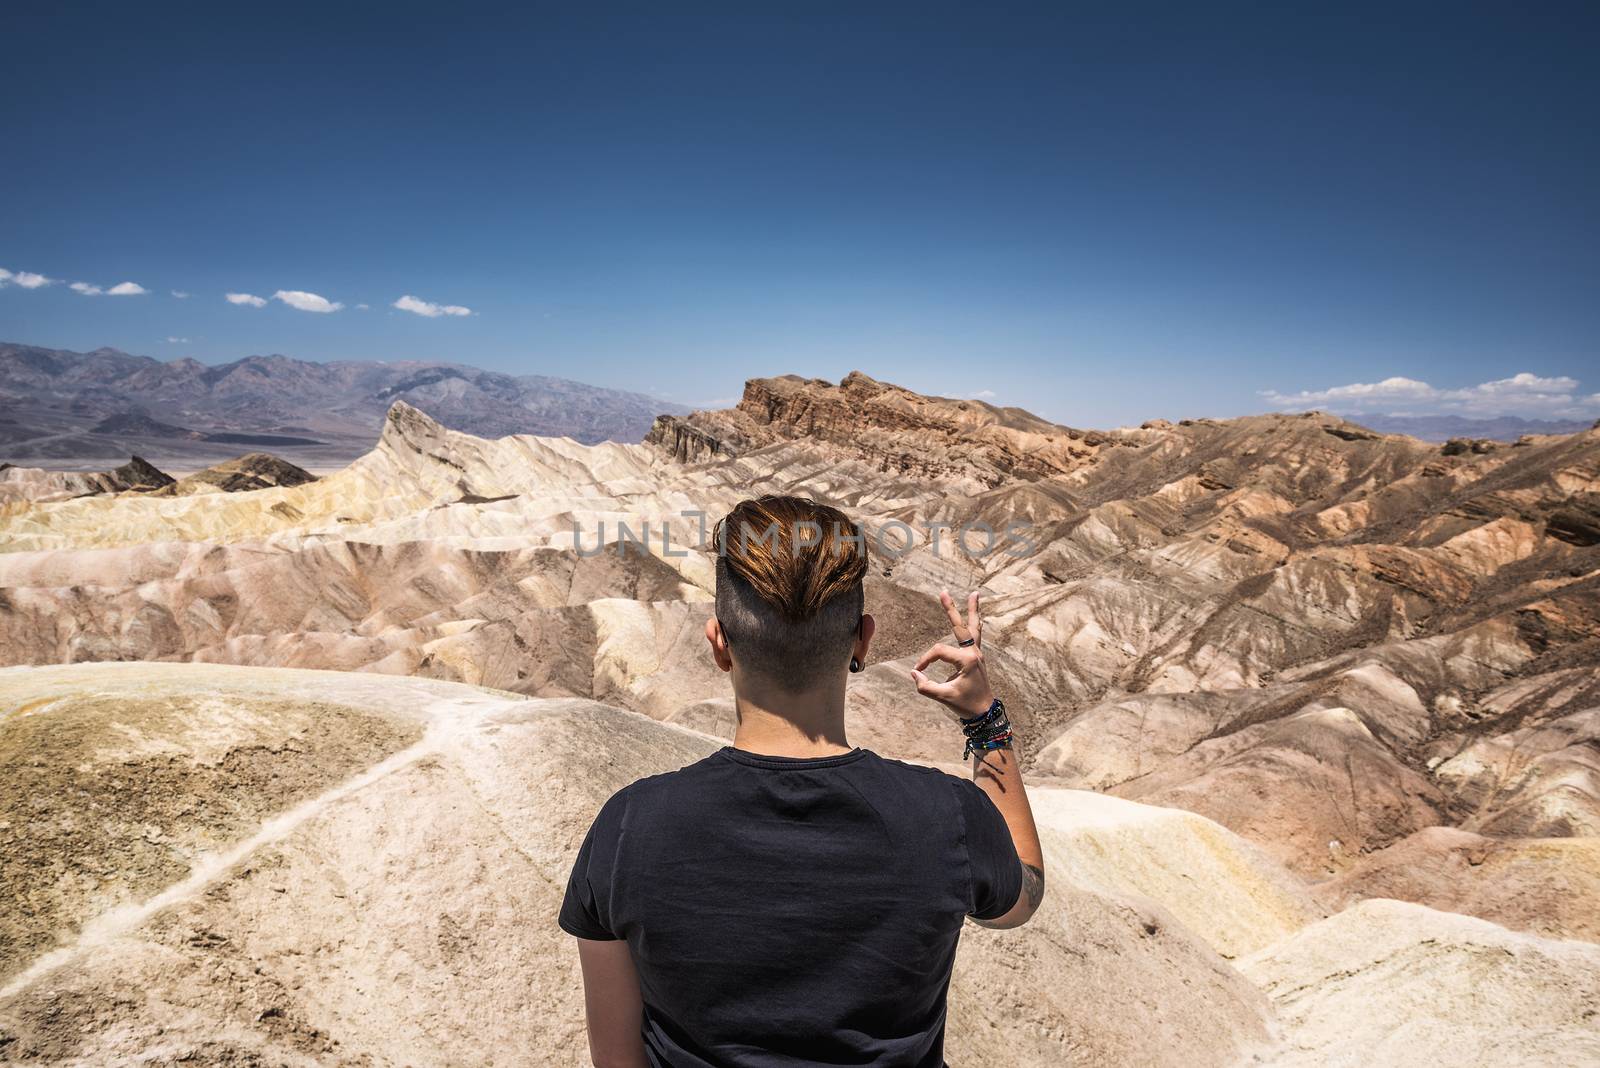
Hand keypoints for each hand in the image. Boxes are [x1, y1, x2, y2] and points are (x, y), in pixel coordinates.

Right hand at [909, 590, 995, 718]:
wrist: (985, 712)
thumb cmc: (966, 705)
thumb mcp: (944, 697)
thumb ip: (926, 686)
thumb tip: (914, 673)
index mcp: (967, 660)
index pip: (939, 652)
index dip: (925, 659)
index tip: (918, 670)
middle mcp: (974, 653)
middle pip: (960, 626)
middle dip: (951, 609)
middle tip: (943, 591)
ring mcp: (977, 654)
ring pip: (974, 627)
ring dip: (973, 610)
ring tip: (975, 594)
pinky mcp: (977, 657)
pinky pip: (976, 635)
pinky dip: (975, 623)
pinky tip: (976, 615)